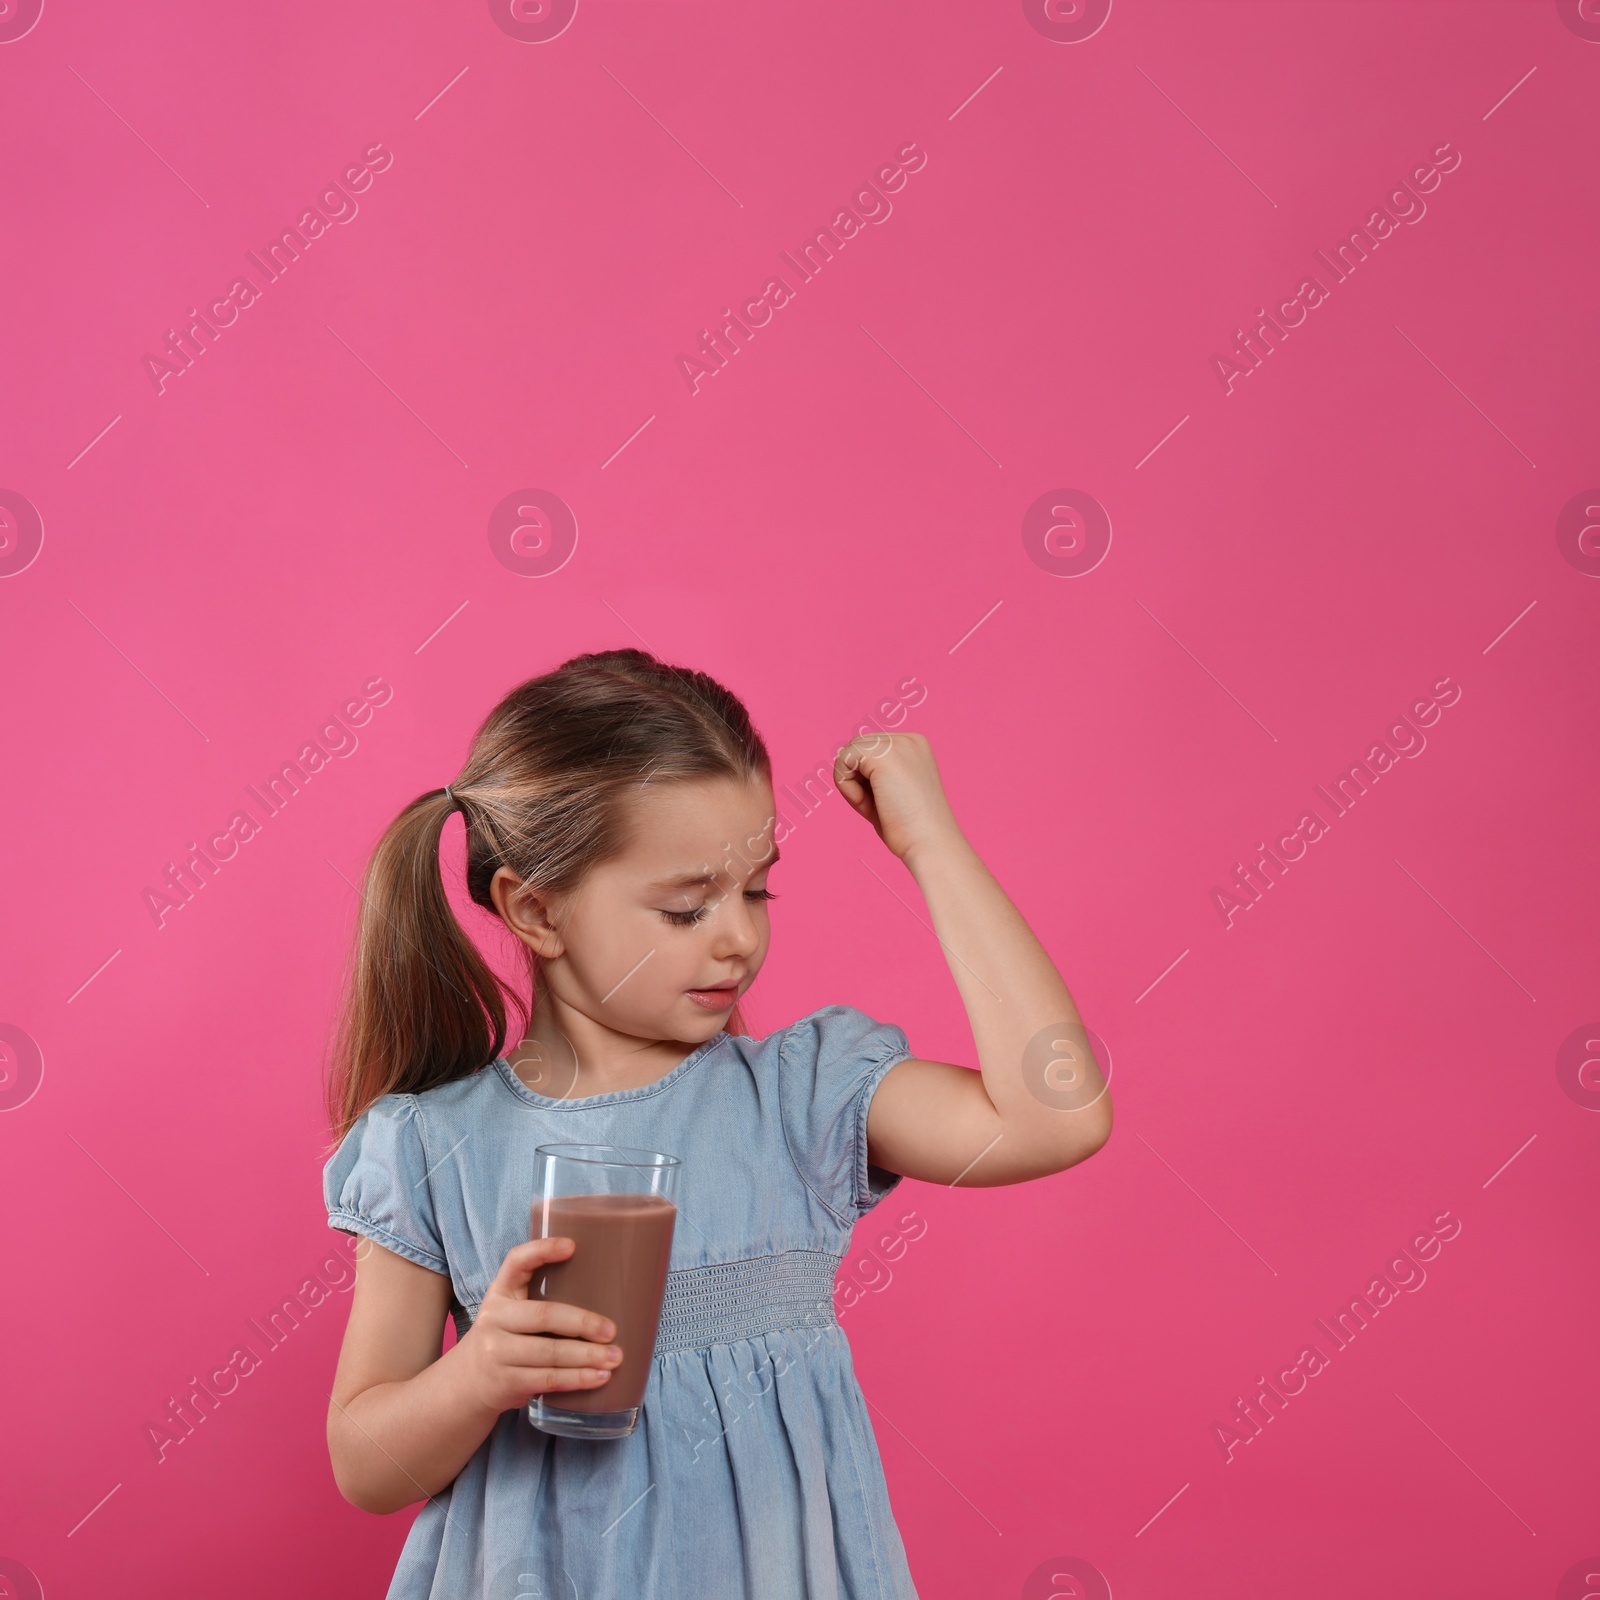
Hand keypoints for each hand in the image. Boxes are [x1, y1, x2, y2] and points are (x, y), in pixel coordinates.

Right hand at [457, 1238, 621, 1412]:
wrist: (467, 1384)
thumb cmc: (506, 1338)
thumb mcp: (512, 1311)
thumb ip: (541, 1298)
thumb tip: (607, 1289)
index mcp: (500, 1292)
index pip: (516, 1262)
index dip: (542, 1250)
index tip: (572, 1246)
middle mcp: (495, 1319)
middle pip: (543, 1315)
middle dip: (582, 1322)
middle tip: (612, 1330)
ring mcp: (497, 1352)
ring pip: (549, 1353)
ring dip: (587, 1357)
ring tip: (616, 1357)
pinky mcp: (506, 1382)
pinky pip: (548, 1379)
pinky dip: (577, 1379)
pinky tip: (599, 1377)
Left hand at [833, 731, 962, 863]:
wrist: (929, 843)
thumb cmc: (910, 827)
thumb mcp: (891, 790)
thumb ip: (871, 773)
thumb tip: (842, 759)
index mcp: (915, 746)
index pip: (870, 749)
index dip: (866, 779)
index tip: (886, 802)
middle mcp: (909, 740)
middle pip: (856, 747)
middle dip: (857, 780)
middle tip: (880, 806)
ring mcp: (898, 744)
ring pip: (847, 752)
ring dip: (851, 784)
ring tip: (877, 805)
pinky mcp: (883, 754)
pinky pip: (843, 761)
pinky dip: (846, 787)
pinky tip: (866, 803)